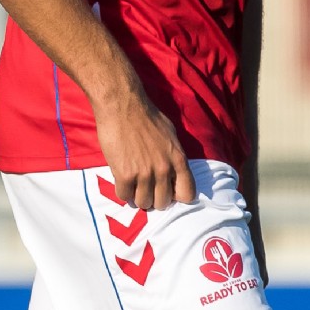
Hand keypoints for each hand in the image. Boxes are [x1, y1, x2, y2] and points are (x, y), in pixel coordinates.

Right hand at [88, 75, 196, 211]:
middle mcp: (164, 170)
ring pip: (143, 203)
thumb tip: (174, 169)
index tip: (167, 190)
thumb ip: (174, 155)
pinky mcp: (124, 174)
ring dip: (137, 197)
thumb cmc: (146, 116)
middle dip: (154, 198)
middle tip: (146, 189)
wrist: (122, 106)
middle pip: (163, 203)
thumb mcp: (170, 135)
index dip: (177, 195)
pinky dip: (123, 191)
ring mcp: (144, 174)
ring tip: (133, 186)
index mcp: (178, 160)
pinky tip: (121, 180)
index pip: (187, 194)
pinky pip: (124, 196)